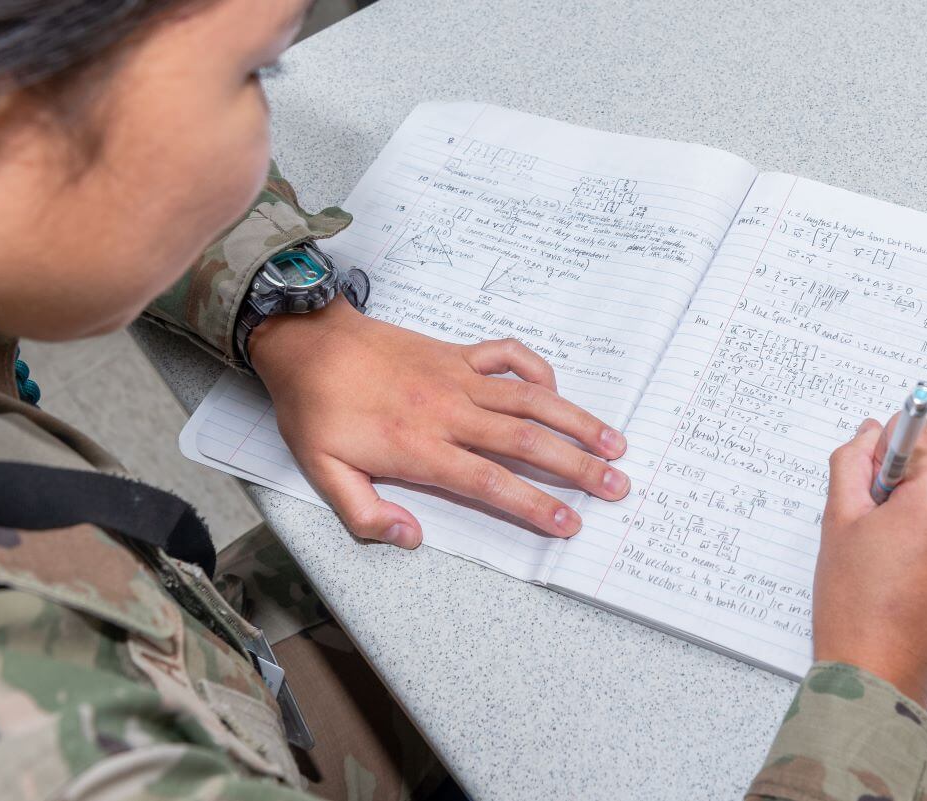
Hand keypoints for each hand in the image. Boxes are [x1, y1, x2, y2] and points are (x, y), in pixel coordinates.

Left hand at [248, 300, 628, 547]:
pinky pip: (508, 356)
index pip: (491, 482)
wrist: (308, 343)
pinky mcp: (457, 353)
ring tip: (614, 442)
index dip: (535, 504)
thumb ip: (365, 513)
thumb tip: (412, 539)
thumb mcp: (322, 473)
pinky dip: (537, 368)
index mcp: (421, 448)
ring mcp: (458, 378)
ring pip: (530, 399)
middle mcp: (450, 412)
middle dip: (577, 466)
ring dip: (575, 420)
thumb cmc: (316, 411)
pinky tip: (556, 387)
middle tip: (618, 485)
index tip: (570, 523)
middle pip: (526, 442)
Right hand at [812, 415, 926, 708]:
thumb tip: (870, 433)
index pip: (917, 433)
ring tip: (897, 541)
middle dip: (912, 469)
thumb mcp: (838, 521)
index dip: (884, 448)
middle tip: (878, 512)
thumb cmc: (856, 605)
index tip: (872, 464)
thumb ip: (852, 463)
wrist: (881, 671)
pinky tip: (917, 559)